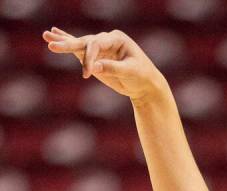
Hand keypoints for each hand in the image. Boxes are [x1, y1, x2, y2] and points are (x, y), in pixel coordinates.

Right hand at [42, 26, 165, 104]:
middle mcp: (106, 40)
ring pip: (79, 44)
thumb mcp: (130, 72)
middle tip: (52, 45)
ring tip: (46, 37)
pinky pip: (79, 50)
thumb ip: (112, 68)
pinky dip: (67, 44)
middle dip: (69, 44)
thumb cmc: (142, 76)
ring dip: (63, 42)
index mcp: (117, 39)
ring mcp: (100, 48)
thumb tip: (93, 68)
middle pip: (85, 41)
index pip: (97, 44)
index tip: (87, 74)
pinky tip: (53, 35)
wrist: (145, 85)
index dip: (89, 58)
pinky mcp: (96, 58)